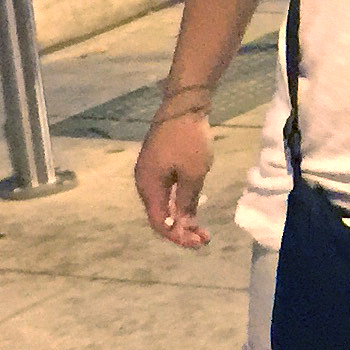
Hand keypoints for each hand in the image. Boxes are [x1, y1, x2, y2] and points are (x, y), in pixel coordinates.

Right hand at [136, 109, 214, 246]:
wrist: (183, 107)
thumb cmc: (189, 140)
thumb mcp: (193, 174)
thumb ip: (185, 201)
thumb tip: (180, 224)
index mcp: (149, 186)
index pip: (159, 222)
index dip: (177, 236)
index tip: (198, 242)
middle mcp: (144, 183)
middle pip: (159, 215)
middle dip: (181, 230)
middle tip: (204, 238)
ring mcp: (150, 173)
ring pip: (163, 205)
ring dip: (181, 218)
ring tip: (201, 229)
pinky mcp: (158, 165)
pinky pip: (165, 192)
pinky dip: (178, 203)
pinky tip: (193, 210)